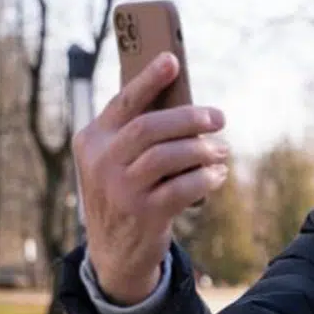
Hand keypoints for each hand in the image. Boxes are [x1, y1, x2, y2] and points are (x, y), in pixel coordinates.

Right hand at [72, 52, 231, 304]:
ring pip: (169, 155)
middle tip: (218, 118)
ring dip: (203, 149)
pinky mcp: (143, 214)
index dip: (149, 80)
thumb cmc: (125, 193)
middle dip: (190, 118)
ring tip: (222, 150)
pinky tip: (218, 174)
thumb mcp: (116, 162)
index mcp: (91, 139)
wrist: (115, 252)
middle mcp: (101, 161)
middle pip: (150, 127)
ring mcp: (120, 189)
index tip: (172, 60)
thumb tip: (186, 104)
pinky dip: (207, 177)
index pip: (123, 103)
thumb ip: (139, 134)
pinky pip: (184, 187)